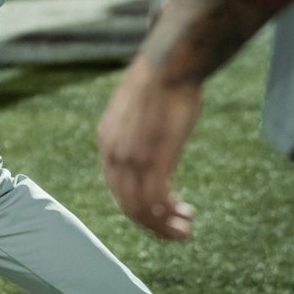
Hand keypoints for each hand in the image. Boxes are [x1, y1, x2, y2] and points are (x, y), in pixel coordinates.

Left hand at [97, 54, 202, 239]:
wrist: (168, 63)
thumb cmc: (161, 80)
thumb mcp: (139, 109)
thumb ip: (137, 131)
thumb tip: (148, 140)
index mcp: (106, 138)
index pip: (116, 186)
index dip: (139, 205)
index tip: (163, 209)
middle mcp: (113, 152)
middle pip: (127, 204)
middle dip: (153, 224)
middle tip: (179, 230)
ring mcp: (132, 157)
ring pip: (141, 209)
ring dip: (164, 226)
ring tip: (186, 229)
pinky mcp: (154, 158)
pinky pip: (156, 201)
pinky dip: (169, 217)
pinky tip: (186, 216)